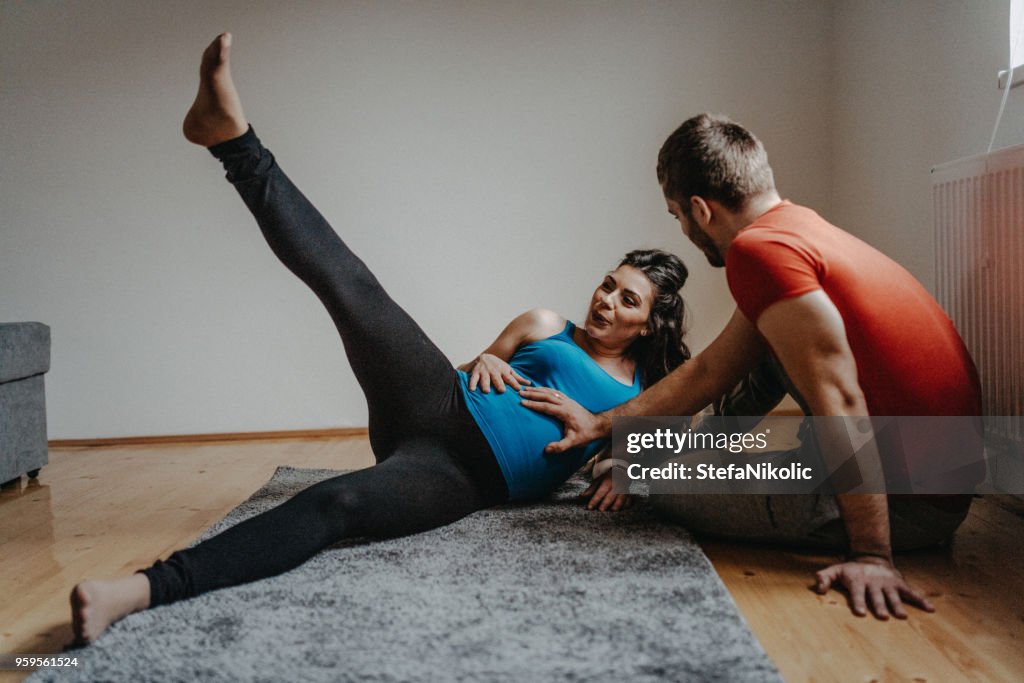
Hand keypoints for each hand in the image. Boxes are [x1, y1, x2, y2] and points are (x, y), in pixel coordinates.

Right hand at [465, 354, 530, 392]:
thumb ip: (517, 378)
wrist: (484, 357)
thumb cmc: (499, 366)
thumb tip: (529, 384)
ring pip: (485, 378)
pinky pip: (473, 378)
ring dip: (485, 384)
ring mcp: (484, 372)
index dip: (514, 383)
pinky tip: (471, 389)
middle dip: (499, 384)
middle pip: (497, 378)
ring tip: (486, 391)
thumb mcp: (508, 370)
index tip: (519, 389)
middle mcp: (494, 371)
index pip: (510, 378)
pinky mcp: (476, 373)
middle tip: (502, 390)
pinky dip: (472, 383)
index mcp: (503, 371)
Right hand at [518, 386, 604, 452]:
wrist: (598, 425)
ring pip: (550, 392)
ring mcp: (567, 400)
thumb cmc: (586, 434)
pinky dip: (546, 389)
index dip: (533, 404)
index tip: (522, 402)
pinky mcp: (569, 400)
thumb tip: (546, 450)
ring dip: (538, 390)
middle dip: (532, 394)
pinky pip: (555, 392)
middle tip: (520, 392)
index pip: (546, 406)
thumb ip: (561, 446)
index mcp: (565, 412)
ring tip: (526, 388)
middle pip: (546, 396)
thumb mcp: (574, 442)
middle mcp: (565, 403)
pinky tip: (540, 389)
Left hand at [580, 471, 632, 510]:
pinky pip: (629, 500)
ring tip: (612, 511)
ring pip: (622, 498)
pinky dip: (626, 505)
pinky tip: (622, 510)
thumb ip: (591, 489)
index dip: (595, 500)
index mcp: (607, 481)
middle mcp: (616, 485)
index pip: (600, 492)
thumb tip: (581, 496)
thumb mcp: (598, 481)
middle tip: (601, 510)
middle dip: (606, 503)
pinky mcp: (629, 493)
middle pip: (611, 495)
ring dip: (617, 505)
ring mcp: (624, 489)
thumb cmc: (607, 478)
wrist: (620, 471)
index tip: (589, 507)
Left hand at [814, 557, 934, 618]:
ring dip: (897, 605)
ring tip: (902, 616)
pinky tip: (930, 609)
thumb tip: (817, 587)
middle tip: (882, 616)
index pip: (857, 593)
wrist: (871, 557)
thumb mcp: (835, 570)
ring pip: (893, 596)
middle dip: (879, 606)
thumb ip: (825, 578)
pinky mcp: (899, 584)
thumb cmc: (851, 570)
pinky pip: (911, 592)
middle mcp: (873, 583)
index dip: (857, 602)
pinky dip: (921, 600)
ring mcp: (887, 584)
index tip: (859, 612)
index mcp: (857, 581)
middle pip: (876, 596)